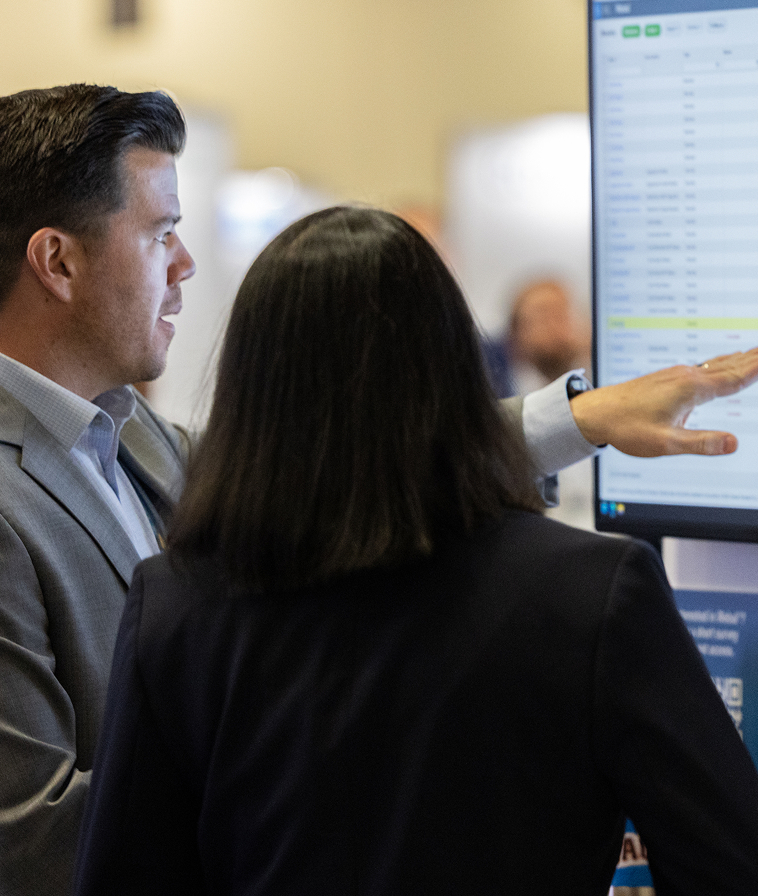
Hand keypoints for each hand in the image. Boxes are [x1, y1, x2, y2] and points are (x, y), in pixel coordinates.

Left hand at [569, 348, 757, 456]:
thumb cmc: (627, 428)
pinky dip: (719, 364)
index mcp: (690, 390)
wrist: (594, 412)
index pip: (733, 379)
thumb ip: (701, 443)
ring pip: (714, 365)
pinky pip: (701, 368)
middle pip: (728, 367)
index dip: (756, 369)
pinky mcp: (665, 378)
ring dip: (738, 359)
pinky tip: (716, 367)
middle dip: (753, 359)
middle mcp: (685, 377)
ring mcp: (675, 375)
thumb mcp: (666, 443)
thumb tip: (734, 443)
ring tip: (754, 353)